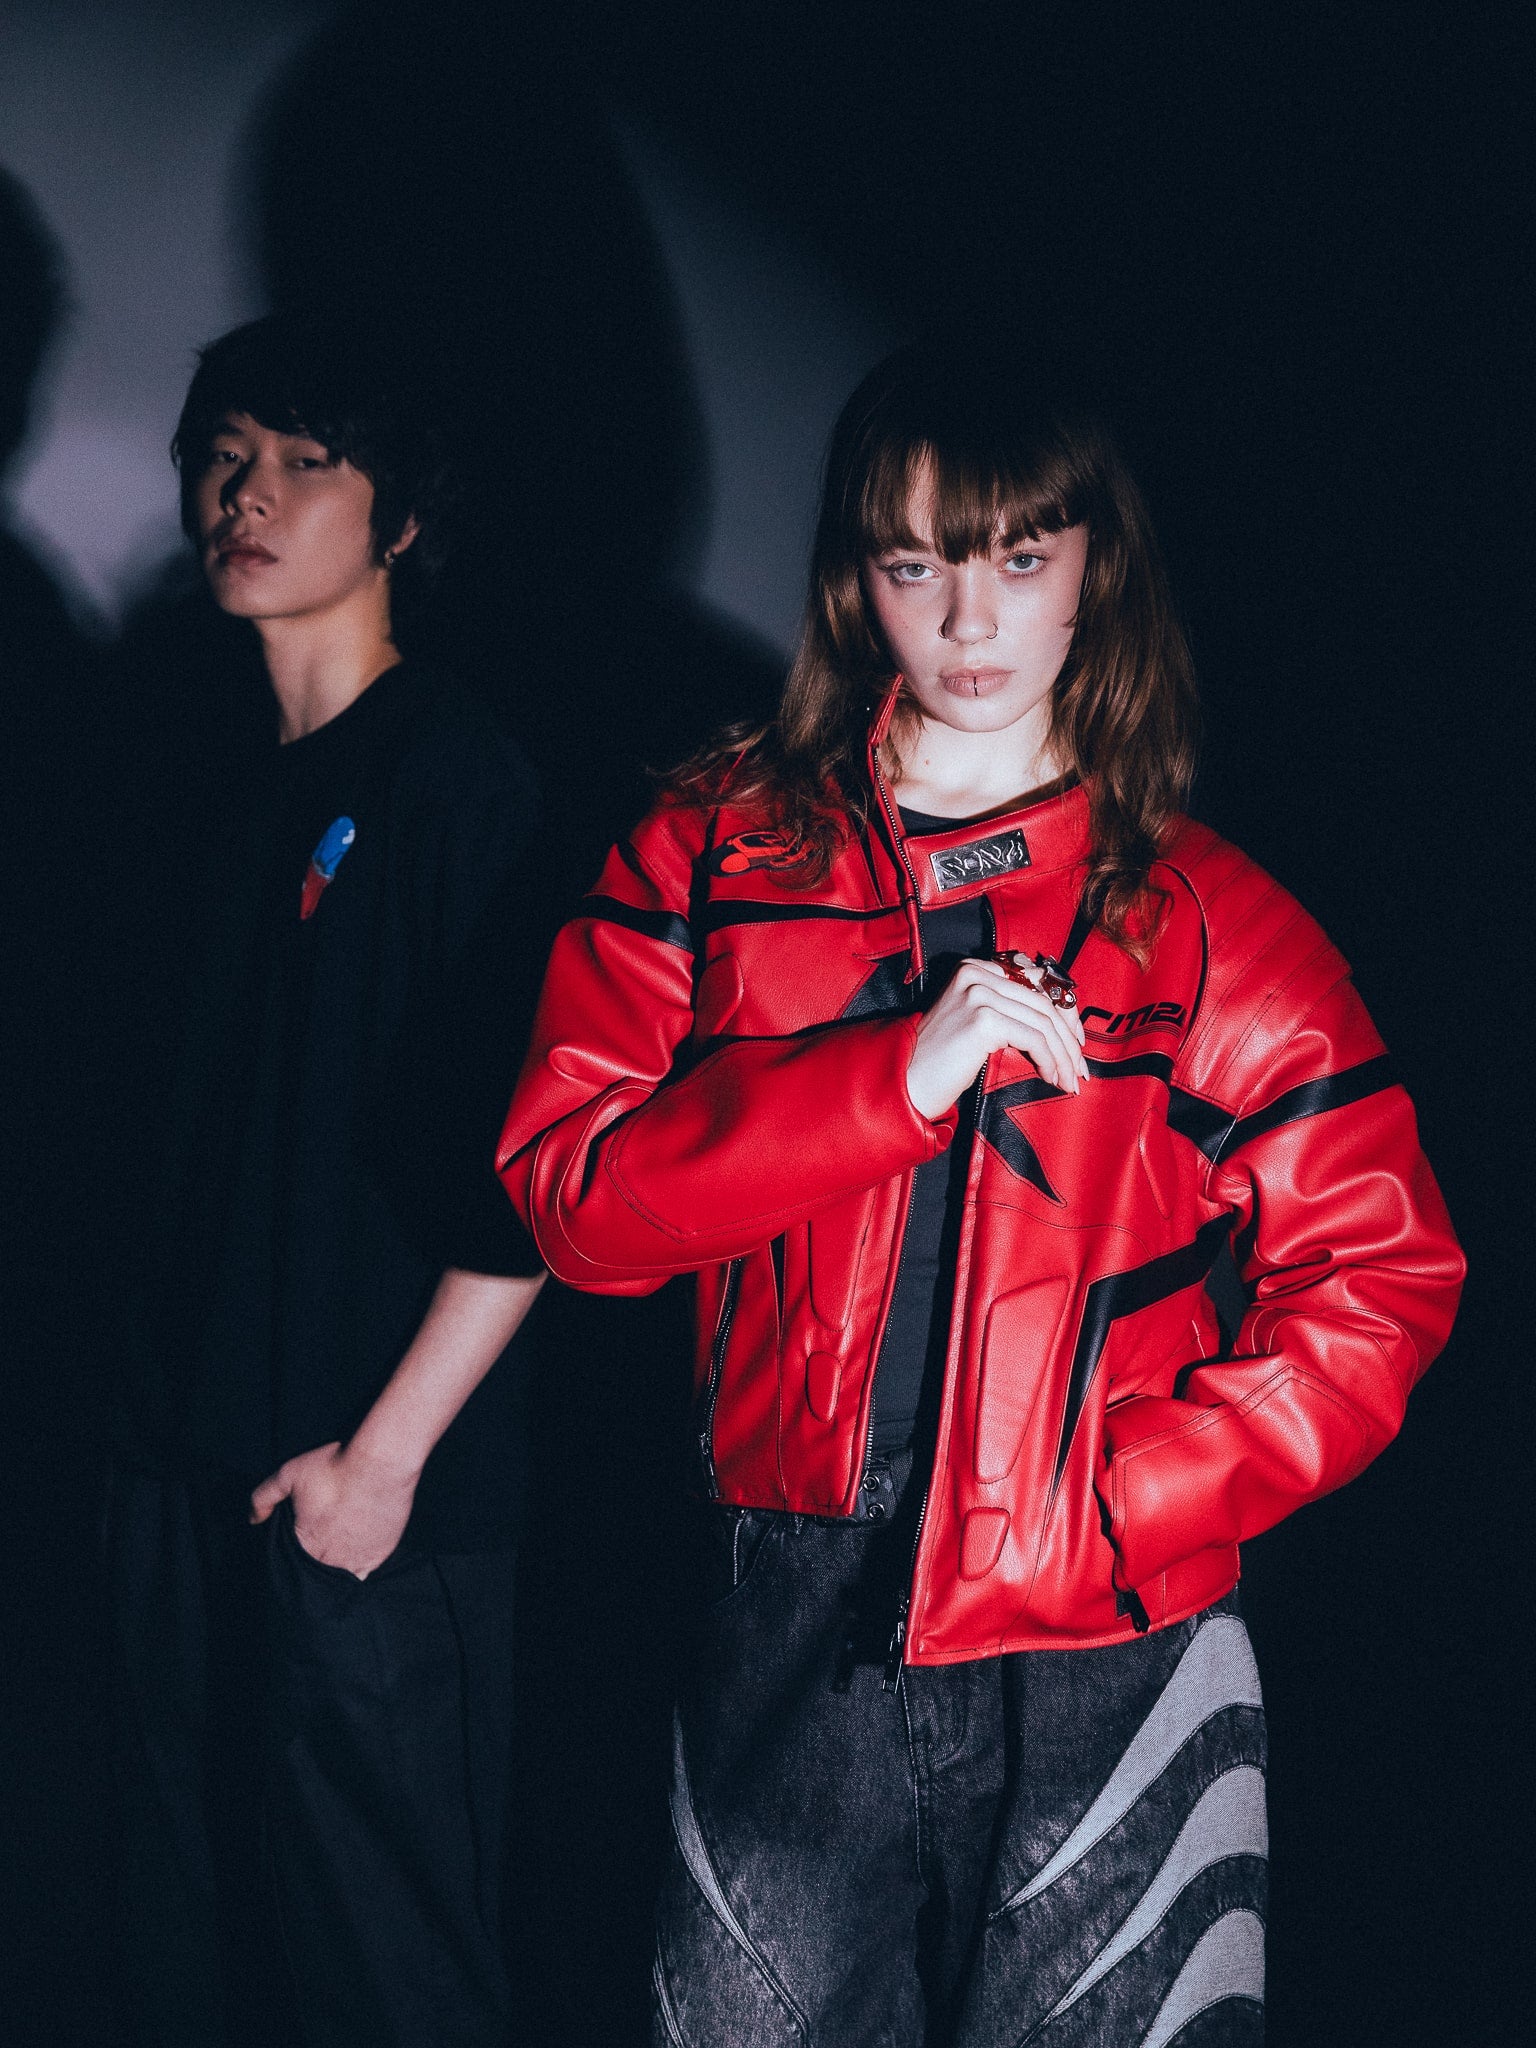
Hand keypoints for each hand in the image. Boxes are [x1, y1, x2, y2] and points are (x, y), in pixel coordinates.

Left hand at [249, 1440, 417, 1577]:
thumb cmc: (337, 1466)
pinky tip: (354, 1558)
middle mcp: (330, 1559)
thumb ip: (264, 1496)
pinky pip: (364, 1574)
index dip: (293, 1554)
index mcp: (306, 1544)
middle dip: (313, 1562)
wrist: (382, 1463)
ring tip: (334, 1555)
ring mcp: (357, 1560)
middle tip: (317, 1545)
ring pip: (339, 1578)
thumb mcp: (289, 1473)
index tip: (298, 1541)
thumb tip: (253, 1519)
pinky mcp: (380, 1554)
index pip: (292, 1563)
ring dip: (335, 1569)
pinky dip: (358, 1569)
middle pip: (316, 1572)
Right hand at [905, 957, 1088, 1118]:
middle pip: (1043, 1002)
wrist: (905, 1081)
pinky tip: (1052, 1078)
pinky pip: (1034, 1038)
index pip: (1036, 984)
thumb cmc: (940, 1061)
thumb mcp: (976, 1025)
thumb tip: (1059, 1025)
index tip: (1076, 1044)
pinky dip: (1050, 1061)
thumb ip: (1008, 1012)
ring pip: (1043, 1022)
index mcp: (976, 968)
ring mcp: (979, 993)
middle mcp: (977, 973)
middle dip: (1068, 1039)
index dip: (1063, 1015)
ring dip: (1063, 1056)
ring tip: (1069, 1081)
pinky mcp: (983, 1018)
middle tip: (1079, 1069)